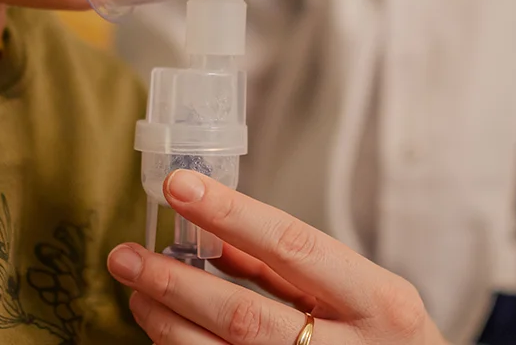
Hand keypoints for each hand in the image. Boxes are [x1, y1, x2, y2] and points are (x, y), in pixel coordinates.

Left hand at [107, 169, 447, 344]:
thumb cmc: (390, 343)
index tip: (177, 187)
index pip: (293, 246)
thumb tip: (215, 230)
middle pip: (243, 315)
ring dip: (168, 323)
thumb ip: (291, 269)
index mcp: (380, 303)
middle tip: (126, 255)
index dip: (231, 214)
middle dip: (175, 282)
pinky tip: (162, 333)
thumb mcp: (365, 296)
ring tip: (136, 291)